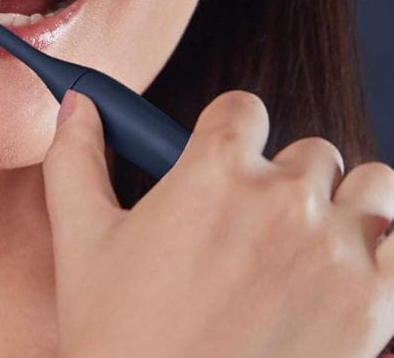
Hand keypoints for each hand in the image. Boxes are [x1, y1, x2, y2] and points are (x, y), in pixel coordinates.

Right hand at [43, 89, 393, 357]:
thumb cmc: (119, 338)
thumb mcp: (81, 241)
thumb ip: (76, 158)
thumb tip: (78, 104)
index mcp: (212, 172)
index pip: (244, 110)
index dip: (230, 133)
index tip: (222, 163)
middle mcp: (282, 200)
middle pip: (312, 152)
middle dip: (288, 181)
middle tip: (259, 230)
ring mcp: (337, 253)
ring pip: (375, 188)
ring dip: (352, 207)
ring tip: (319, 246)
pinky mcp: (376, 309)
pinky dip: (392, 254)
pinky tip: (360, 277)